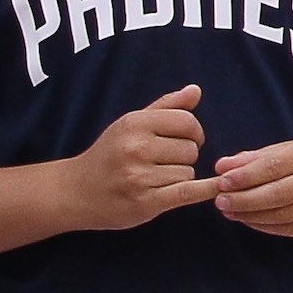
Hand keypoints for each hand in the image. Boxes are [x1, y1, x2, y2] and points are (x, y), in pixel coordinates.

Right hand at [65, 84, 226, 231]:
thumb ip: (165, 107)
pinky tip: (218, 187)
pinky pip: (187, 192)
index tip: (184, 141)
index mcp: (133, 124)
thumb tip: (195, 90)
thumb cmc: (107, 156)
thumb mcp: (129, 125)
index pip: (187, 121)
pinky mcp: (146, 201)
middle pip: (190, 149)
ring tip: (155, 180)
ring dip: (179, 178)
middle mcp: (136, 147)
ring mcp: (139, 176)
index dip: (193, 132)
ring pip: (188, 173)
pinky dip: (205, 190)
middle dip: (183, 157)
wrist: (74, 192)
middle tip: (162, 164)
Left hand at [210, 136, 292, 237]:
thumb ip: (253, 158)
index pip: (274, 166)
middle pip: (278, 194)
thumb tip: (221, 167)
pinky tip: (247, 219)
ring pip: (282, 215)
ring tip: (229, 211)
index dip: (245, 176)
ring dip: (250, 215)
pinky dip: (263, 226)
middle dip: (243, 199)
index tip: (221, 182)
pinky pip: (289, 229)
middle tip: (220, 201)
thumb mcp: (285, 152)